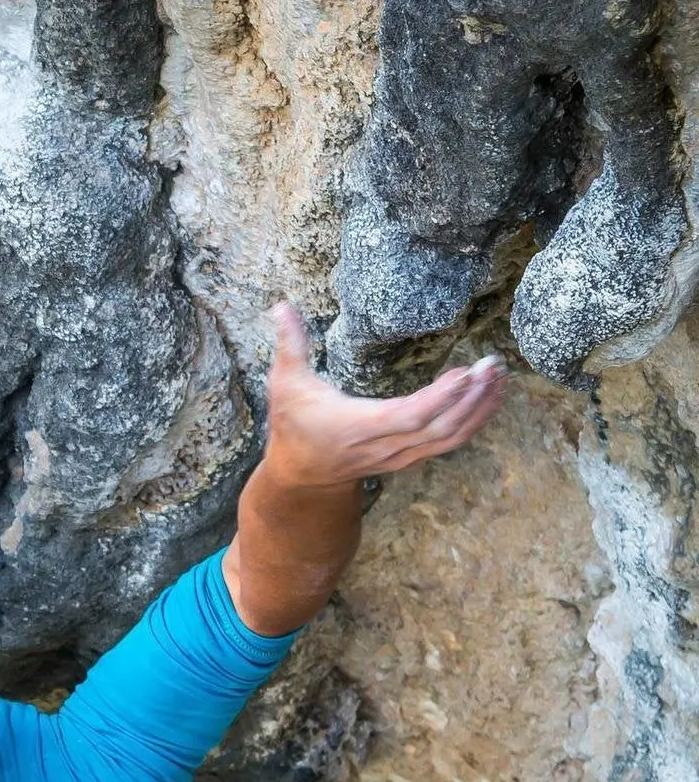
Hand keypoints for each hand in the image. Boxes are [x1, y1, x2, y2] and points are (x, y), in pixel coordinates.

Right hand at [263, 302, 504, 488]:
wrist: (301, 475)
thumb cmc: (293, 425)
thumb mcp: (285, 384)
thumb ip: (289, 345)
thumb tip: (281, 307)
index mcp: (357, 426)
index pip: (409, 415)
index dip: (441, 397)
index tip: (466, 372)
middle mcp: (384, 445)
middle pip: (440, 427)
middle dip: (472, 398)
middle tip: (494, 365)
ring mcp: (399, 454)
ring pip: (451, 438)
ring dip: (480, 409)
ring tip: (500, 378)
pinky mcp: (409, 456)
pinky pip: (449, 442)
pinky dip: (474, 421)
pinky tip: (489, 399)